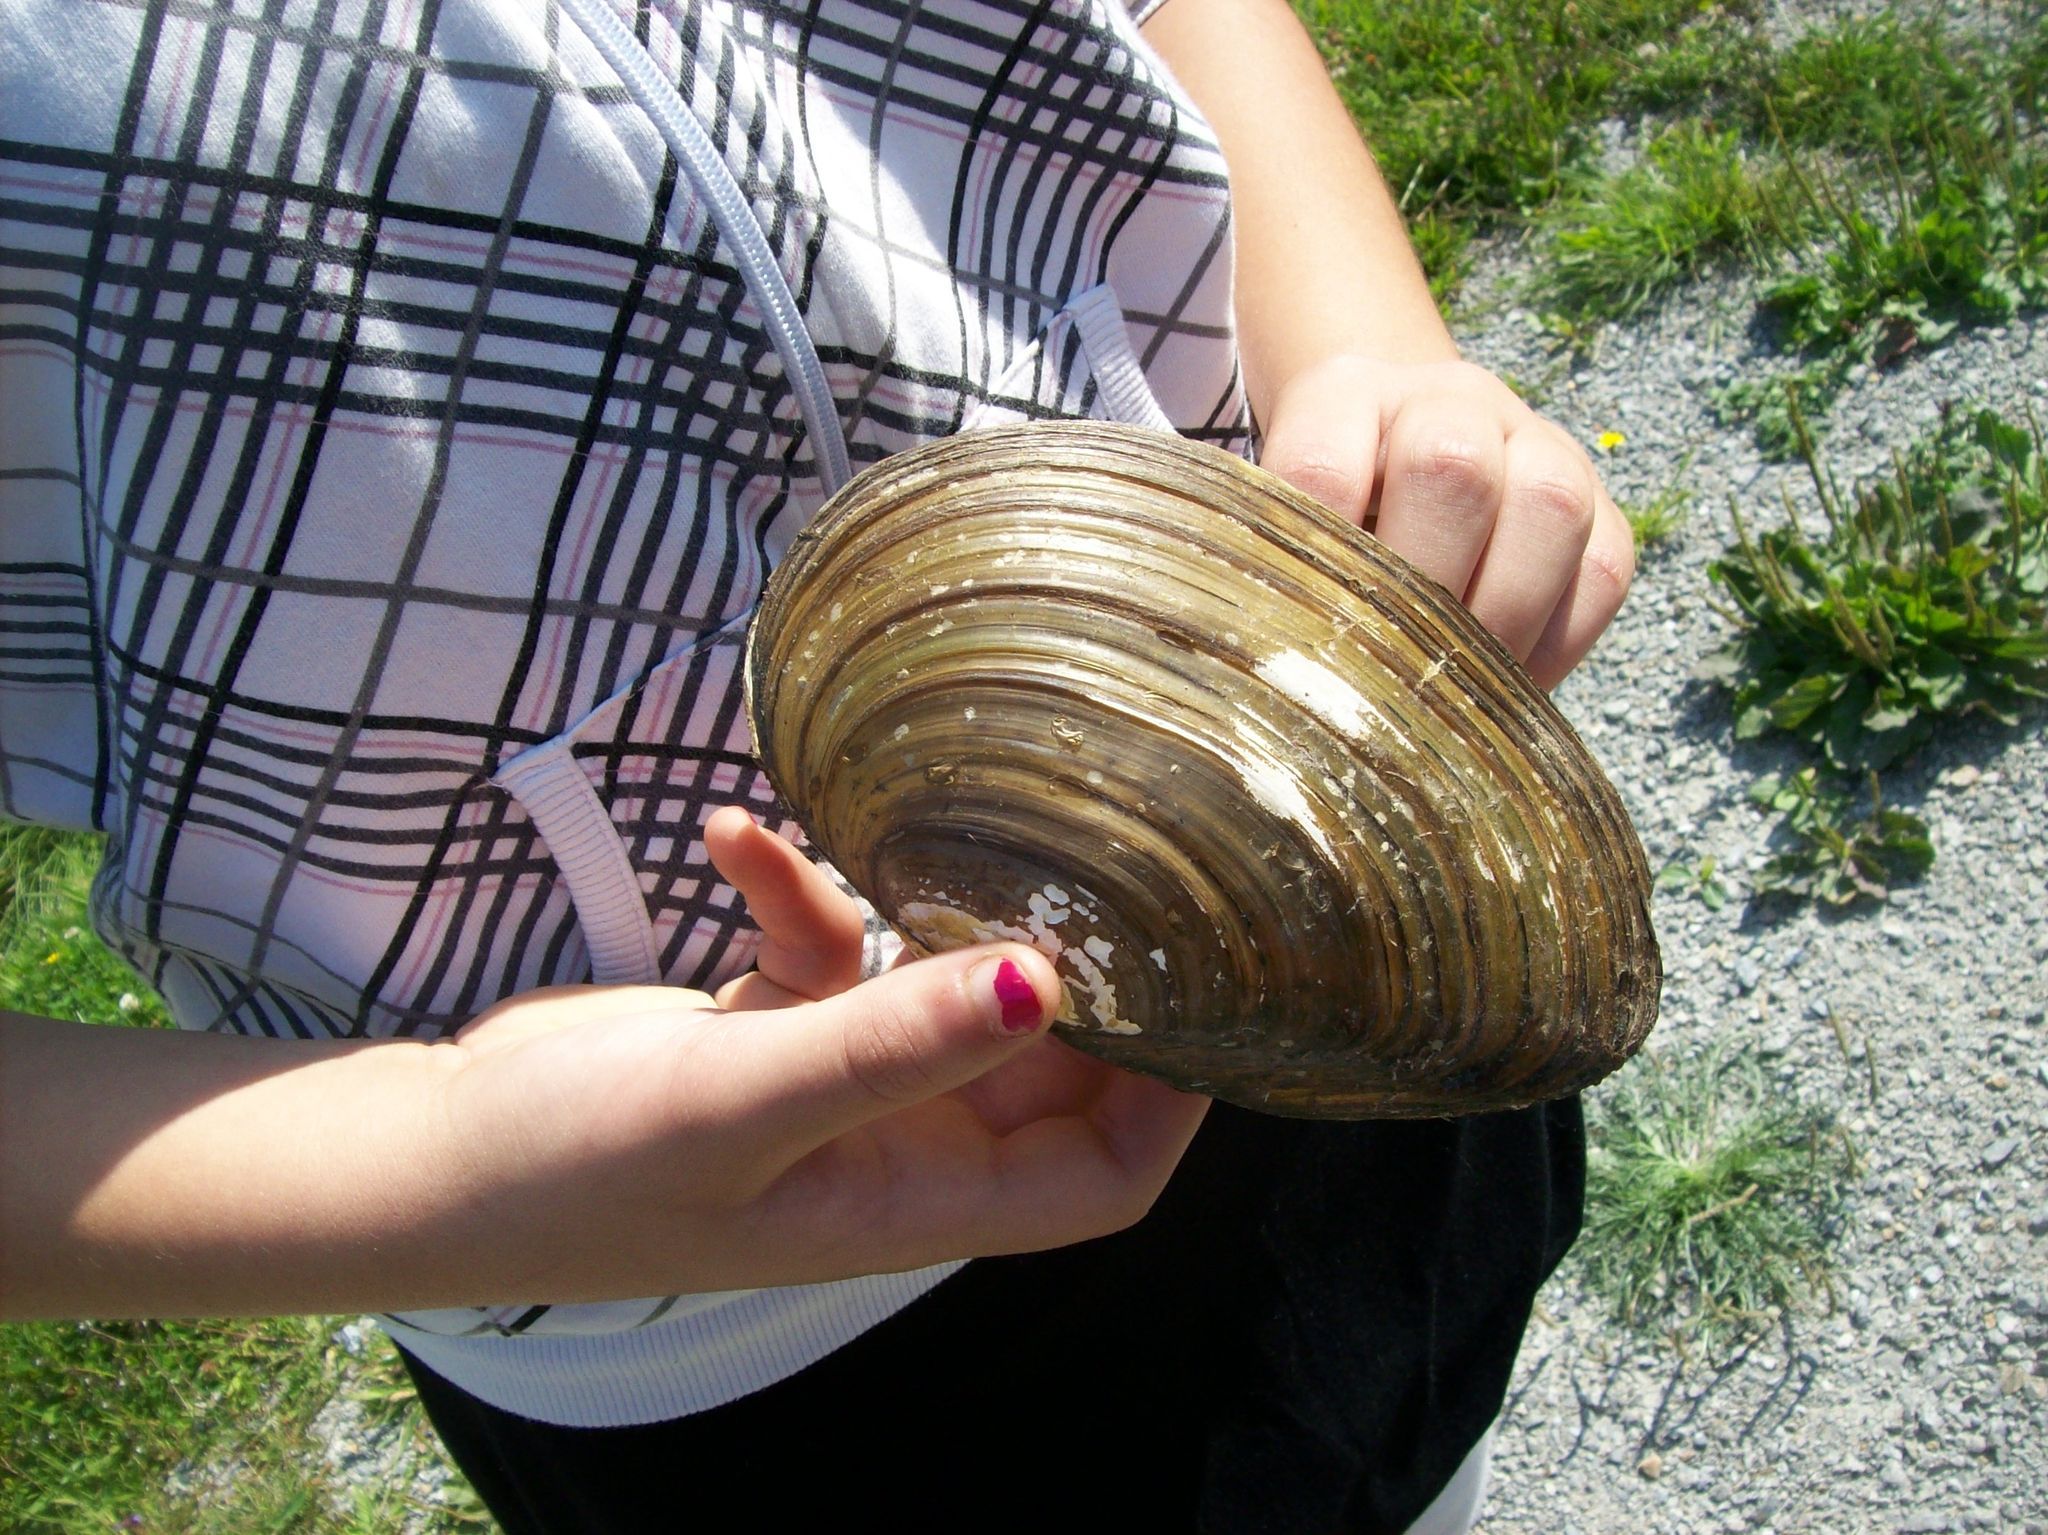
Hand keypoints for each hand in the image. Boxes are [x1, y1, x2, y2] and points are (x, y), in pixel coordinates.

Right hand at [440, 808, 1207, 1302]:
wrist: (430, 1162)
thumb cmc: (575, 1172)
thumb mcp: (743, 1101)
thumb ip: (893, 1041)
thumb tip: (1052, 981)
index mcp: (914, 1201)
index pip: (1102, 1177)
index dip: (1172, 1101)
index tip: (1206, 984)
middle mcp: (893, 1148)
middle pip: (1045, 1069)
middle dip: (1066, 972)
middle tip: (1087, 857)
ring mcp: (832, 1084)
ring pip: (934, 985)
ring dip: (918, 909)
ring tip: (913, 827)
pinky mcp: (769, 1027)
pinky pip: (824, 945)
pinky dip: (796, 887)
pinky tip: (735, 832)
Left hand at [1257, 355, 1634, 690]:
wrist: (1401, 447)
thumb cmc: (1329, 508)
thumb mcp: (1284, 520)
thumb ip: (1281, 573)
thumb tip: (1282, 676)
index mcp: (1346, 393)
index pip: (1322, 467)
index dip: (1314, 560)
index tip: (1302, 635)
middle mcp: (1449, 400)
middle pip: (1452, 468)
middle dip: (1420, 588)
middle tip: (1391, 666)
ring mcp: (1537, 442)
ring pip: (1548, 507)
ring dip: (1500, 615)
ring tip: (1458, 684)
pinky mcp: (1599, 506)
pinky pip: (1601, 569)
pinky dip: (1555, 644)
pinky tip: (1505, 684)